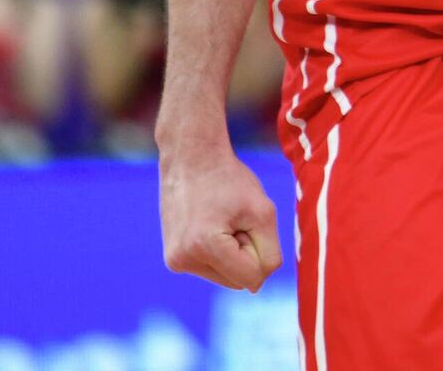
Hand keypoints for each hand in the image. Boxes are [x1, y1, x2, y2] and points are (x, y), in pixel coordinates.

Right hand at [160, 141, 282, 290]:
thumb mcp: (263, 211)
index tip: (249, 224)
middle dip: (246, 254)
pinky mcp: (172, 259)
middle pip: (238, 281)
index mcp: (205, 247)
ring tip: (222, 221)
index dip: (261, 252)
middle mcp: (184, 260)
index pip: (253, 278)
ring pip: (225, 276)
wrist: (191, 158)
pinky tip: (211, 225)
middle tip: (235, 220)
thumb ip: (269, 252)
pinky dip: (219, 252)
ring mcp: (175, 261)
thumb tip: (258, 284)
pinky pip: (211, 268)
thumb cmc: (230, 180)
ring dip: (233, 254)